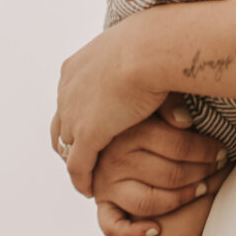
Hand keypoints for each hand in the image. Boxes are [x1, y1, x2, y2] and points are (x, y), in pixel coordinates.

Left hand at [53, 21, 169, 196]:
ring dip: (75, 160)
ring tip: (87, 175)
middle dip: (69, 138)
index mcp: (77, 66)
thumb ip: (147, 76)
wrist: (149, 49)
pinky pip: (77, 165)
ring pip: (66, 145)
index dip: (77, 113)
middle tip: (81, 154)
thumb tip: (174, 101)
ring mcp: (73, 112)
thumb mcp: (142, 56)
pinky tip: (89, 190)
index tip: (88, 124)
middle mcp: (68, 88)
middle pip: (61, 121)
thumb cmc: (156, 45)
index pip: (69, 97)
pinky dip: (81, 178)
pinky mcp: (84, 133)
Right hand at [89, 107, 229, 235]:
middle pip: (170, 174)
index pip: (177, 145)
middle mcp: (113, 158)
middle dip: (201, 173)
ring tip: (203, 190)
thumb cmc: (136, 119)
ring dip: (180, 200)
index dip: (205, 150)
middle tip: (218, 168)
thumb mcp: (148, 104)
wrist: (102, 129)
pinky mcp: (102, 206)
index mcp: (127, 131)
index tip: (223, 152)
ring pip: (150, 201)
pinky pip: (115, 225)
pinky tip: (155, 230)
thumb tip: (186, 120)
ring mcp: (105, 184)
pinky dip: (134, 232)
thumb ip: (166, 105)